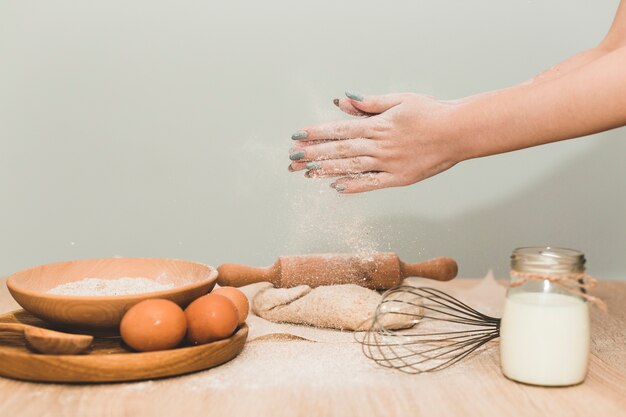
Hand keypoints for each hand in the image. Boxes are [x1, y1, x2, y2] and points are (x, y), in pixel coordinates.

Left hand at [288, 92, 462, 192]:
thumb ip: (370, 103)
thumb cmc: (431, 112)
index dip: (316, 133)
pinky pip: (372, 183)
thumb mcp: (399, 100)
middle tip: (292, 159)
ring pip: (351, 167)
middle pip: (339, 150)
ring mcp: (389, 163)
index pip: (339, 129)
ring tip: (306, 173)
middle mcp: (379, 145)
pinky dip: (353, 185)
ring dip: (326, 170)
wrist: (459, 131)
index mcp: (378, 124)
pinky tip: (335, 187)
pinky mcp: (400, 178)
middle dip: (313, 154)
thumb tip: (343, 101)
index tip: (297, 136)